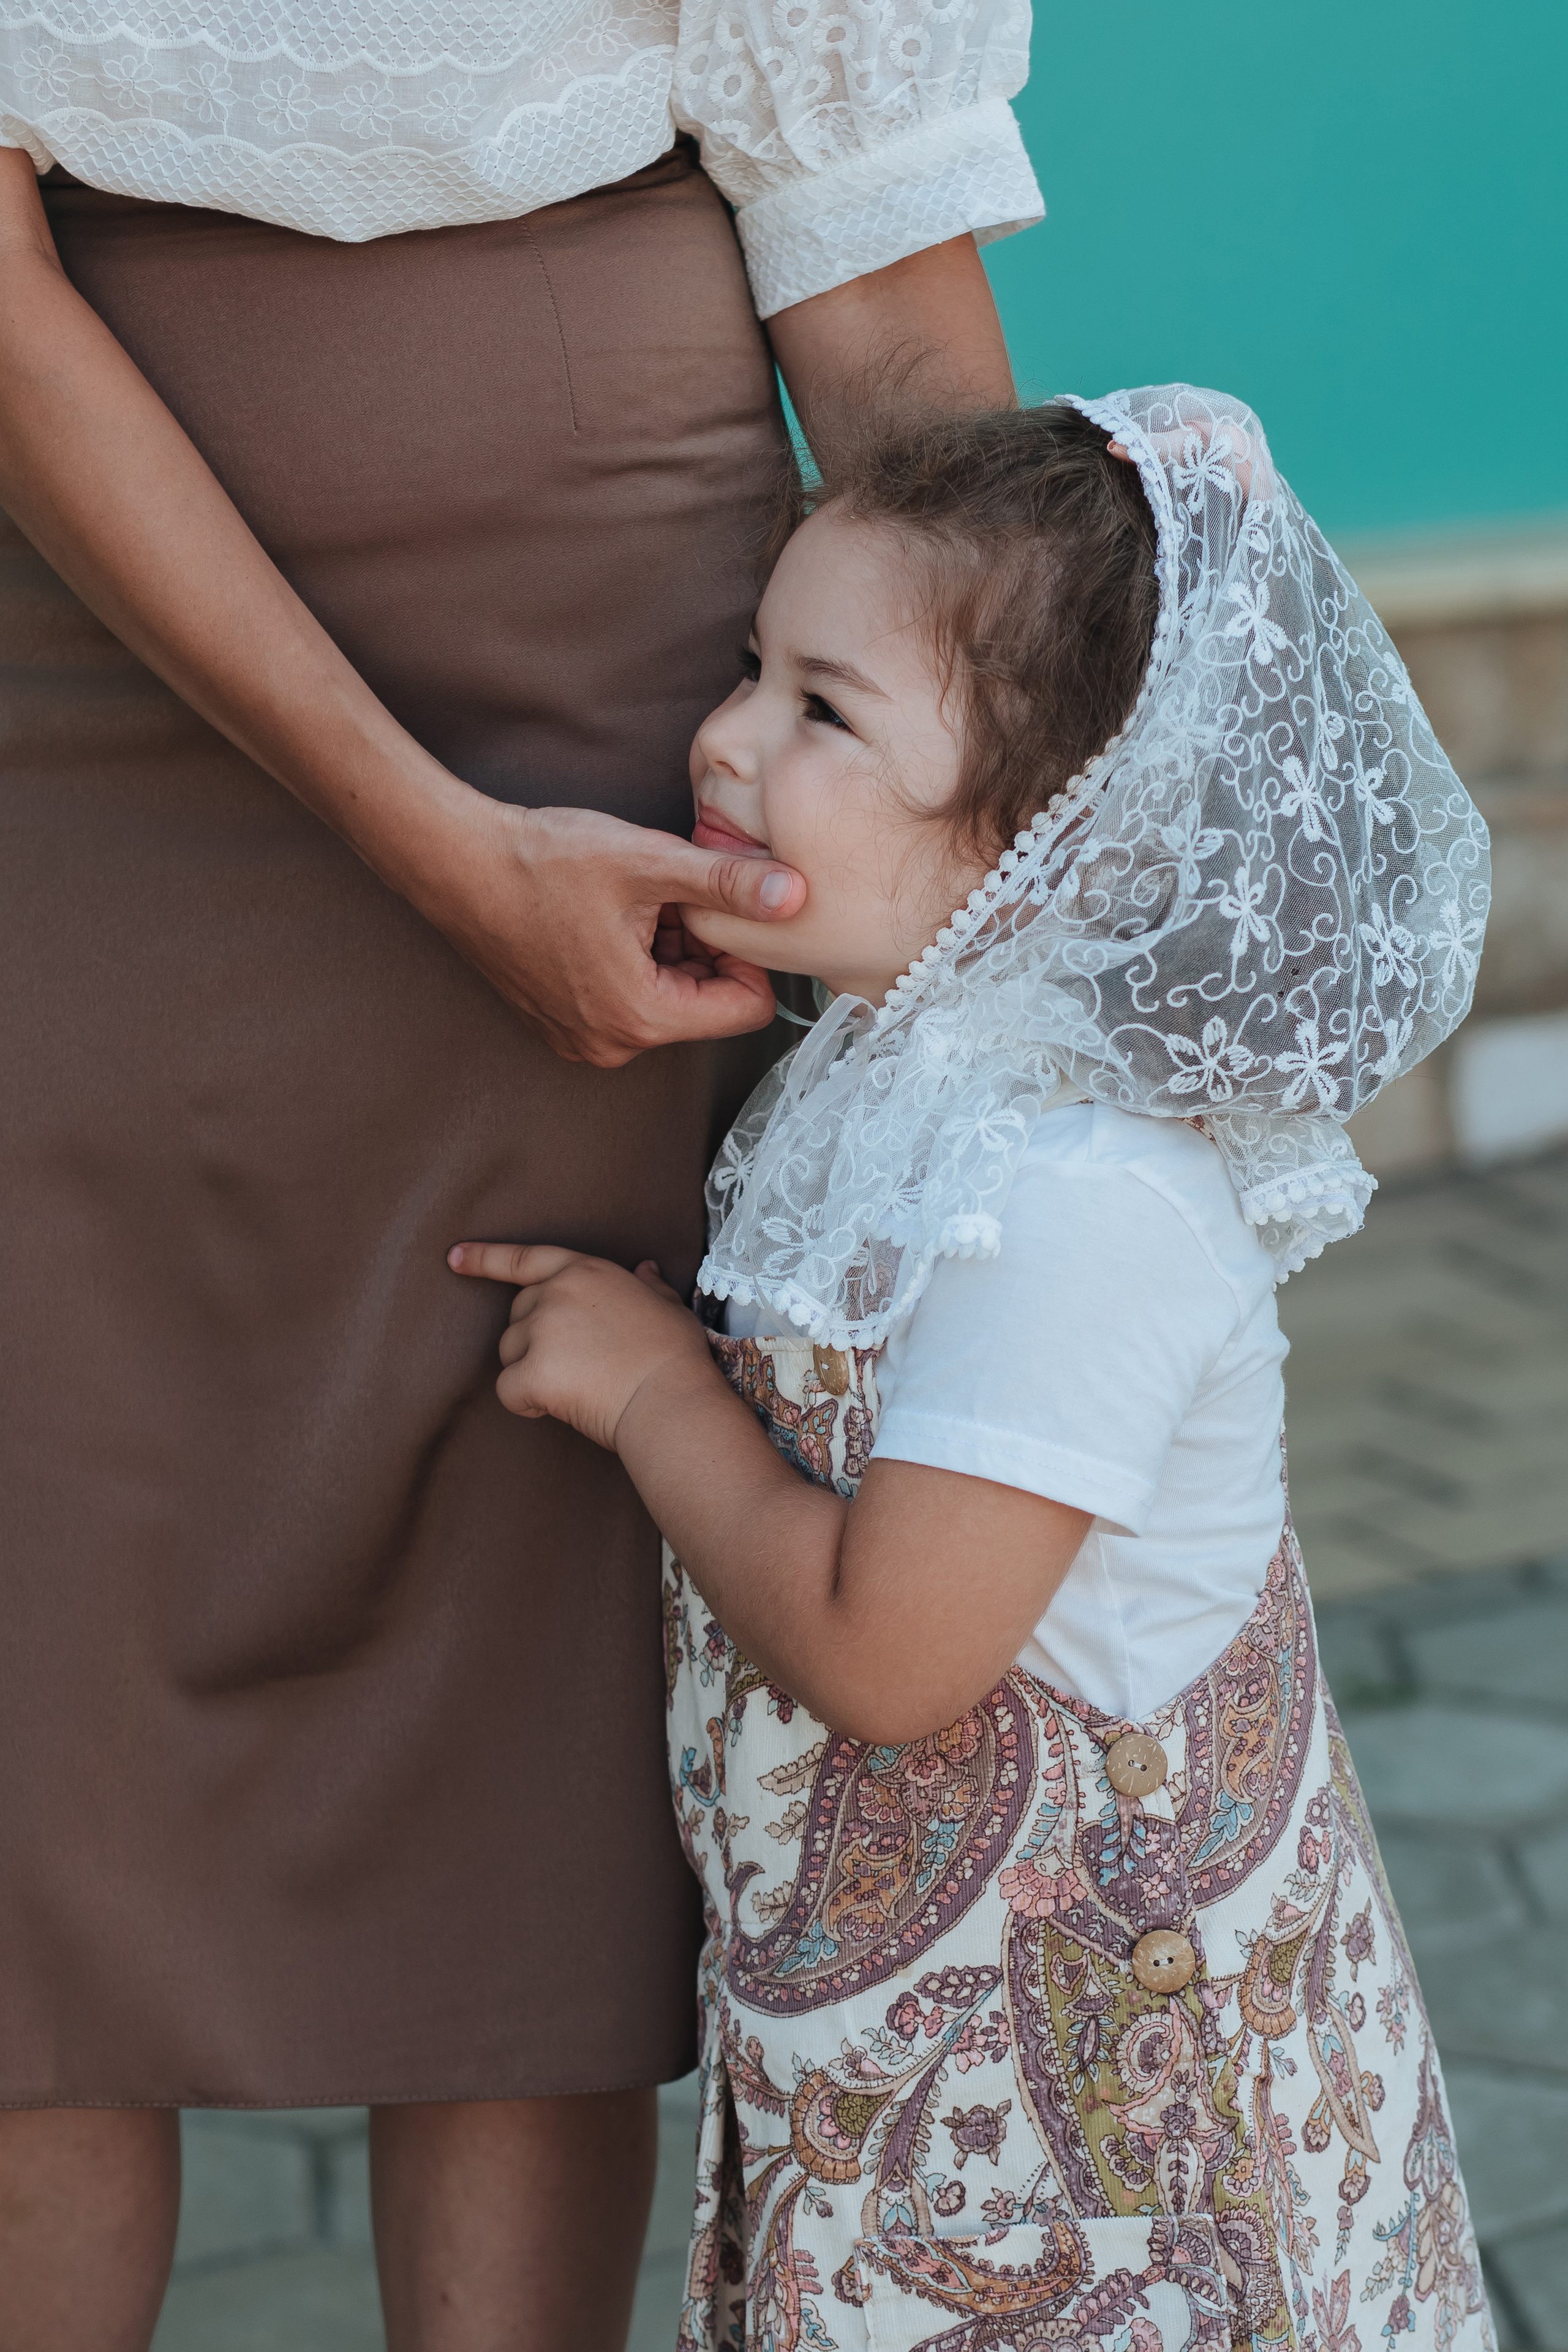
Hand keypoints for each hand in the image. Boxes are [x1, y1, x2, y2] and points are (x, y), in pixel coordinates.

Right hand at [413, 798, 805, 1068]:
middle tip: (669, 895)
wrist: (456, 864)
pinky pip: (627, 999)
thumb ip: (728, 883)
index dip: (747, 954)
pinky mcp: (563, 1024)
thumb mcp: (648, 864)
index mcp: (642, 1018)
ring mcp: (583, 1039)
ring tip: (634, 900)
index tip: (718, 907)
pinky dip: (634, 958)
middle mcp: (613, 1045)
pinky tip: (607, 915)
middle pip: (705, 1004)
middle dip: (701, 948)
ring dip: (667, 948)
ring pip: (667, 998)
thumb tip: (796, 895)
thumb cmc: (542, 862)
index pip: (746, 1009)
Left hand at [448, 1243, 718, 1448]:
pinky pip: (508, 1390)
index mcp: (585, 1272)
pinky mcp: (532, 1371)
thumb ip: (648, 1286)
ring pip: (509, 1353)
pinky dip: (527, 1403)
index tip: (454, 1258)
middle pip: (517, 1316)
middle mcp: (556, 1293)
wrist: (670, 1398)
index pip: (523, 1259)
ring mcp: (541, 1331)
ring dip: (531, 1370)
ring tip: (578, 1384)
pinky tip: (561, 1406)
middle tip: (578, 1364)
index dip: (485, 1259)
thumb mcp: (668, 1306)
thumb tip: (645, 1271)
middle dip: (534, 1340)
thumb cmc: (674, 1356)